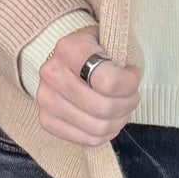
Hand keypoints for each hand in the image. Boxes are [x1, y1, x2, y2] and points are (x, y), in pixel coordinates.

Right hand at [35, 29, 142, 147]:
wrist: (68, 54)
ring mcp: (46, 99)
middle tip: (131, 96)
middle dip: (127, 105)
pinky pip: (85, 139)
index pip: (108, 82)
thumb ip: (122, 54)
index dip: (130, 84)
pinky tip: (109, 121)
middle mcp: (53, 74)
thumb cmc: (95, 47)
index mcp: (70, 49)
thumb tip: (131, 77)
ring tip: (121, 108)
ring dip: (118, 121)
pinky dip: (104, 135)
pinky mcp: (46, 119)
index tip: (133, 75)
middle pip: (104, 108)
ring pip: (97, 127)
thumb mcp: (109, 38)